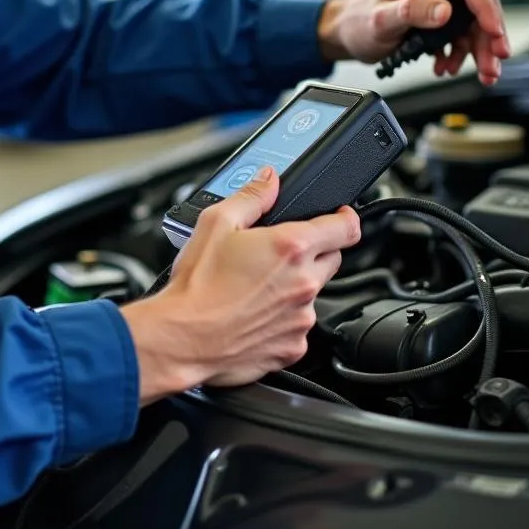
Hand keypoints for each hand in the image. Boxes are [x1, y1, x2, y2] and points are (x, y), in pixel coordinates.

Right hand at [120, 166, 360, 401]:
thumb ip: (252, 196)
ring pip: (313, 294)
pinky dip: (282, 318)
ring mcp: (301, 319)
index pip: (346, 227)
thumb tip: (269, 180)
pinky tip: (252, 313)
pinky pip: (298, 326)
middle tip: (275, 253)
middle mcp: (304, 284)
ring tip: (254, 287)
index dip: (345, 217)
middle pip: (331, 258)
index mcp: (291, 248)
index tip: (339, 216)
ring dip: (294, 286)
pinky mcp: (293, 348)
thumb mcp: (216, 222)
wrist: (182, 338)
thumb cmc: (196, 286)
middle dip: (312, 251)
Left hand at [317, 0, 510, 85]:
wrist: (345, 35)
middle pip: (481, 7)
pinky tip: (447, 67)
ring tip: (481, 75)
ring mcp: (442, 0)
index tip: (495, 35)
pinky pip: (462, 36)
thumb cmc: (357, 21)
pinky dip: (461, 55)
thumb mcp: (381, 19)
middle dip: (489, 38)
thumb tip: (445, 12)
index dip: (489, 10)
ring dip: (479, 51)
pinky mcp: (440, 19)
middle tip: (493, 64)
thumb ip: (411, 12)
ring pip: (475, 25)